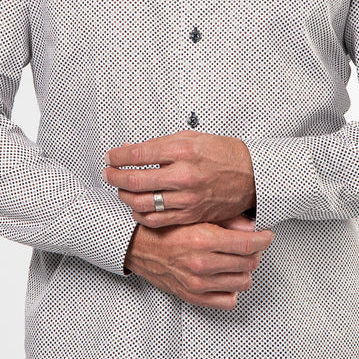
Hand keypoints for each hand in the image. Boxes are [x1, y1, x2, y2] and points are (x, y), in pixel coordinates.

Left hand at [105, 130, 255, 226]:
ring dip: (124, 196)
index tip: (111, 157)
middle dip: (114, 176)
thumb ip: (161, 146)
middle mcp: (183, 176)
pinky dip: (140, 214)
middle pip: (135, 180)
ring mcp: (187, 198)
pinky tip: (137, 207)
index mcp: (183, 151)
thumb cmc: (223, 154)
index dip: (118, 157)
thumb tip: (132, 151)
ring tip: (120, 189)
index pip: (138, 154)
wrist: (251, 176)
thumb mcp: (192, 138)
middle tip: (108, 172)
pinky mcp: (190, 215)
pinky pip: (157, 220)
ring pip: (142, 202)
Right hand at [123, 216, 274, 308]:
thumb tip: (252, 228)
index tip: (266, 235)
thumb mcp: (195, 217)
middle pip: (249, 263)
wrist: (138, 247)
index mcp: (203, 240)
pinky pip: (228, 301)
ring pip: (243, 282)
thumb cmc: (166, 229)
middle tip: (250, 244)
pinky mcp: (193, 297)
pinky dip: (232, 289)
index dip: (264, 239)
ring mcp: (198, 284)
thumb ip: (226, 222)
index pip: (249, 244)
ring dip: (245, 270)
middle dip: (255, 252)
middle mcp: (202, 264)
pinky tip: (226, 277)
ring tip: (237, 260)